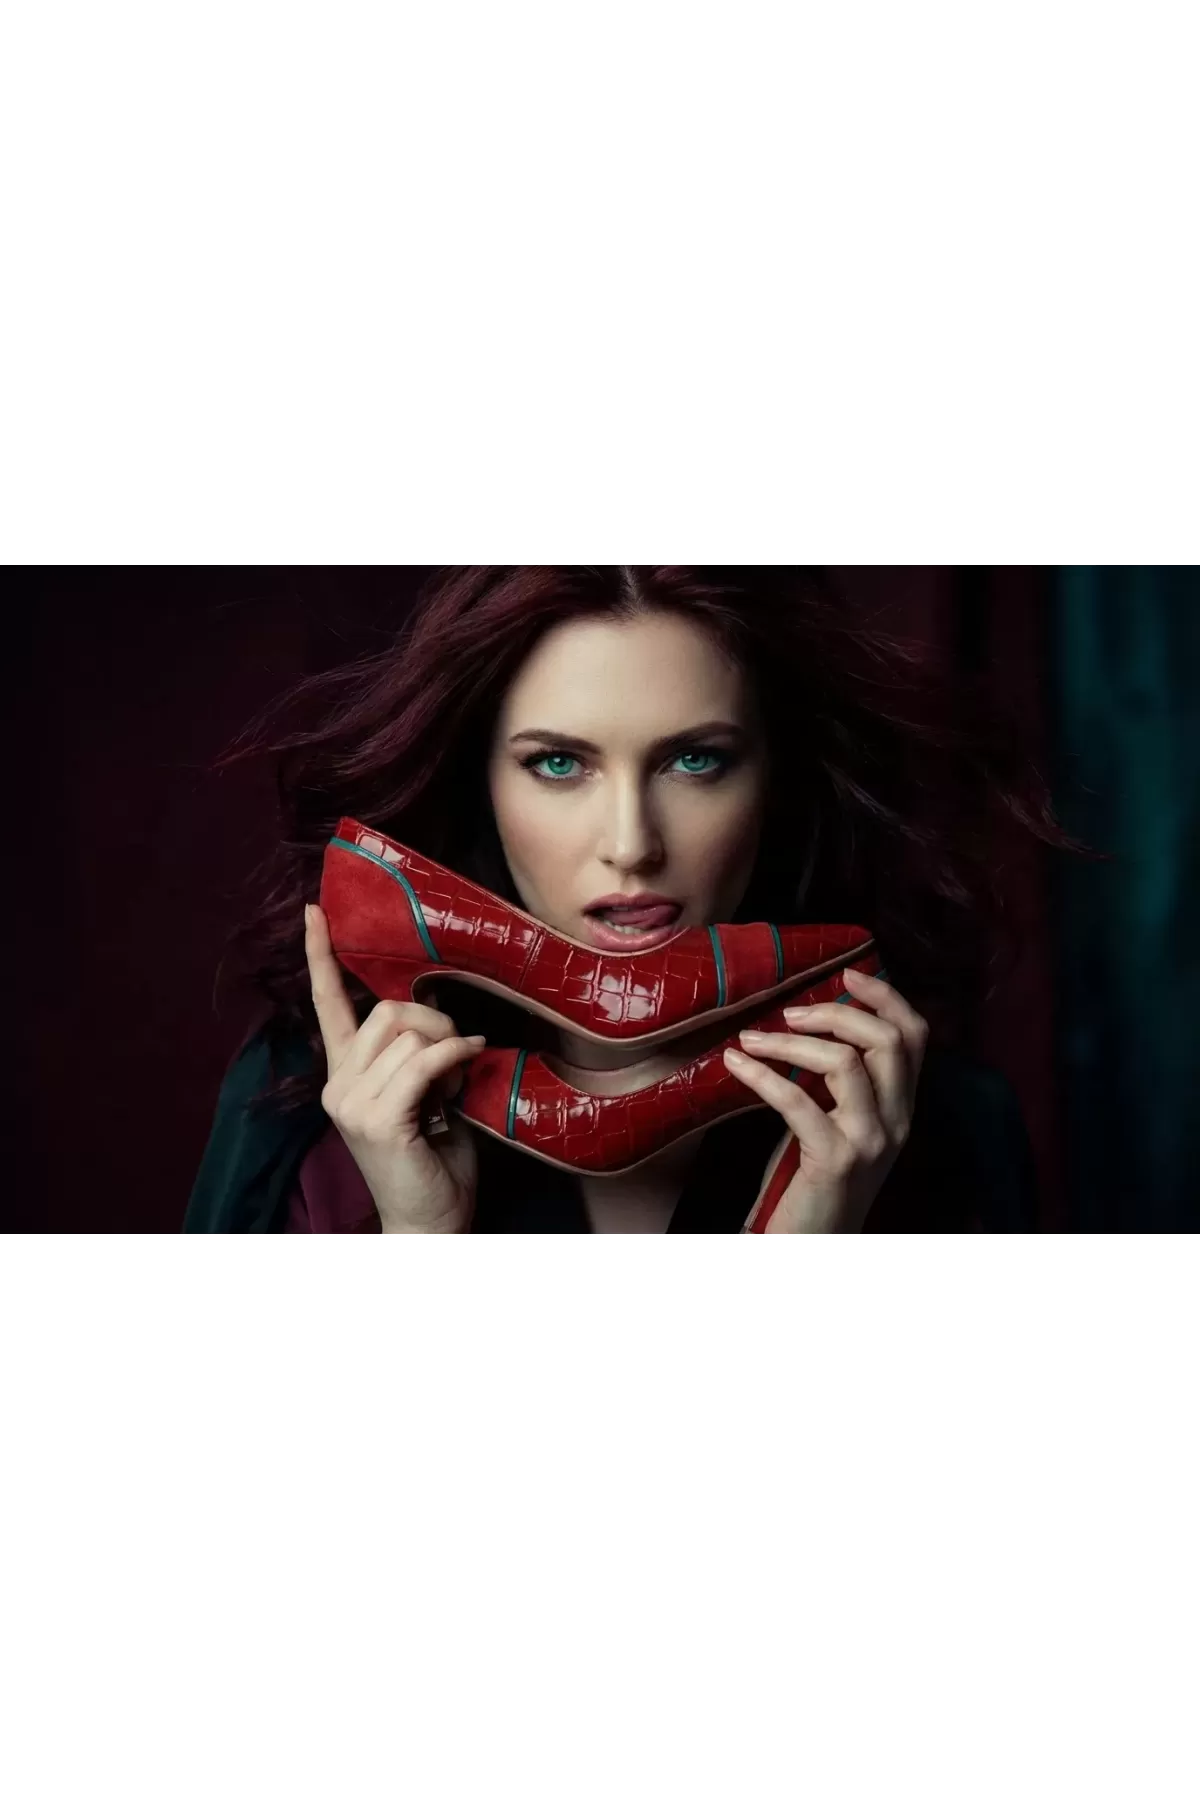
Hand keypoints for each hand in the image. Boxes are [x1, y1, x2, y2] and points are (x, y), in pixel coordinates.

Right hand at [304, 903, 485, 1234]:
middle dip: (431, 1020)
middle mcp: (337, 1085)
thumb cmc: (433, 1158)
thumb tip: (440, 1019)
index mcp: (343, 1074)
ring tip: (458, 1080)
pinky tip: (473, 1057)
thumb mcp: (422, 1095)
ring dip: (448, 1047)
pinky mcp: (377, 1120)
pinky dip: (455, 1056)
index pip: (326, 1005)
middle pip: (385, 1011)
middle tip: (457, 1050)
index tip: (315, 910)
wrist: (430, 1219)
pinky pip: (423, 1062)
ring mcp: (352, 1103)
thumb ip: (416, 1055)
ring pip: (408, 1034)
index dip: (321, 956)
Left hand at [722, 967, 928, 1233]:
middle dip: (837, 1012)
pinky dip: (761, 1074)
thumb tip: (813, 1021)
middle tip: (791, 1012)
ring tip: (752, 1038)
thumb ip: (846, 1084)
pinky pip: (797, 1100)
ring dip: (790, 1042)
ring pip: (846, 1062)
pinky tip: (735, 1063)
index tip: (848, 974)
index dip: (886, 997)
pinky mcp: (836, 1160)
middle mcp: (897, 1122)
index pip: (916, 1037)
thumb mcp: (845, 1125)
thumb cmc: (818, 1180)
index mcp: (902, 1109)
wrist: (816, 1240)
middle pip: (888, 1040)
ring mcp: (871, 1141)